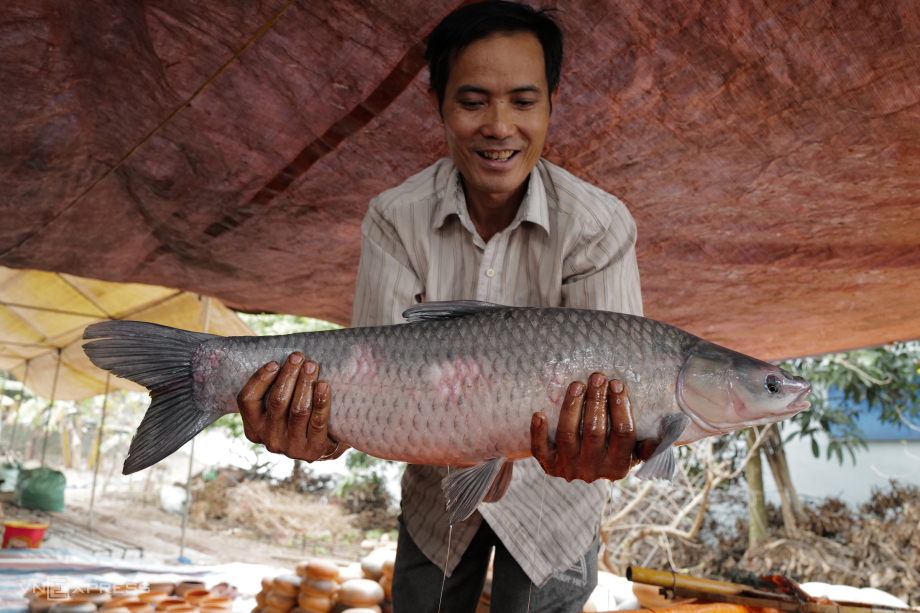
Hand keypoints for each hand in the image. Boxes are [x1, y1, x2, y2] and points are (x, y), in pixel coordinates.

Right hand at [236, 352, 348, 461]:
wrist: (321, 446)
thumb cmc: (295, 417)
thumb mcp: (278, 409)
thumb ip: (273, 389)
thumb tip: (282, 358)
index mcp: (254, 428)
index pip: (247, 401)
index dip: (260, 379)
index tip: (275, 362)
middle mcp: (269, 439)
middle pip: (276, 401)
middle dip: (289, 375)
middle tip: (299, 358)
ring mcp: (291, 448)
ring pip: (298, 410)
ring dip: (305, 384)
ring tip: (312, 366)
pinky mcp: (313, 451)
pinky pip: (317, 421)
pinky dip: (321, 401)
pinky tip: (324, 385)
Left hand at [531, 373, 658, 482]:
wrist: (585, 469)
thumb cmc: (615, 450)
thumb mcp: (636, 451)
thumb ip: (650, 442)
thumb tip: (670, 428)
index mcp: (619, 467)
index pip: (624, 435)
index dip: (621, 407)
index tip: (617, 384)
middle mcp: (594, 471)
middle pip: (595, 432)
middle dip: (596, 401)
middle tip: (597, 378)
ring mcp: (570, 469)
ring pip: (568, 436)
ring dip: (571, 408)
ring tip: (576, 385)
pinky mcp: (550, 466)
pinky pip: (541, 451)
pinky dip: (538, 433)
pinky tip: (539, 414)